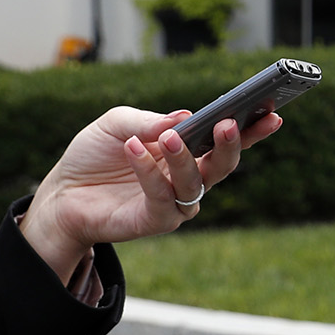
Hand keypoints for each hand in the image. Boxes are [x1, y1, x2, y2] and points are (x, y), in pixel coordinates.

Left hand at [20, 106, 282, 279]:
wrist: (61, 193)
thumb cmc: (93, 156)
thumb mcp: (115, 124)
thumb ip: (147, 119)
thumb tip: (183, 118)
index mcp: (188, 152)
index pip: (226, 141)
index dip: (253, 130)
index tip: (273, 113)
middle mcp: (188, 178)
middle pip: (222, 165)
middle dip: (229, 145)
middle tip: (228, 124)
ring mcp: (175, 202)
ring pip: (195, 182)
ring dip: (184, 159)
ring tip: (169, 138)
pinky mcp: (155, 221)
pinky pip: (161, 197)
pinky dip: (149, 172)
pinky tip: (135, 149)